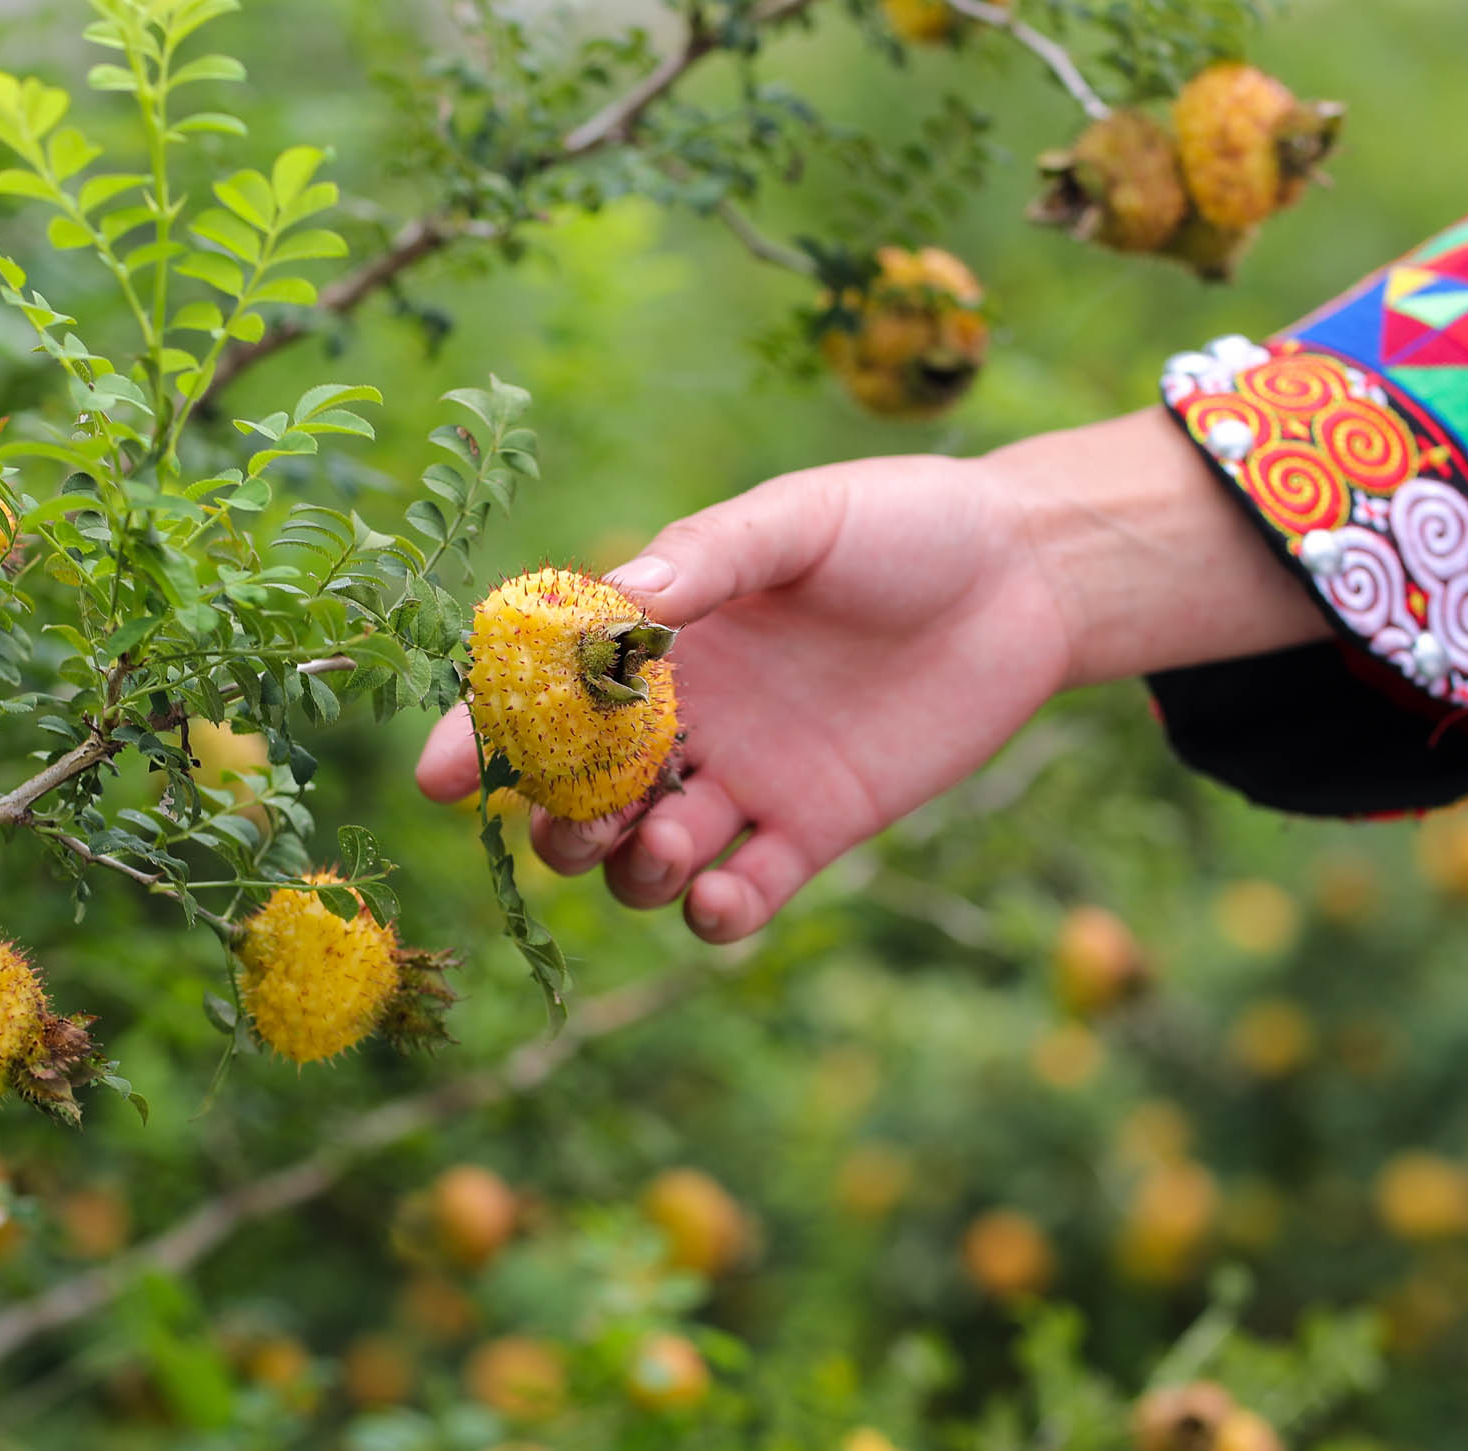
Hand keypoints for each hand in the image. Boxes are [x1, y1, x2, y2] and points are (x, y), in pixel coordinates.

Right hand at [415, 410, 1325, 943]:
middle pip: (582, 797)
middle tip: (580, 823)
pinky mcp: (814, 830)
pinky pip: (744, 893)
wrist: (1027, 575)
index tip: (441, 779)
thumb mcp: (798, 521)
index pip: (543, 698)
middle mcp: (688, 718)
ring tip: (664, 845)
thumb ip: (709, 560)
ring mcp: (747, 780)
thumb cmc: (903, 524)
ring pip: (648, 857)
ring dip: (633, 869)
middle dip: (560, 825)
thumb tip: (611, 604)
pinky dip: (716, 913)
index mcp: (661, 640)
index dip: (480, 740)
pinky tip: (719, 900)